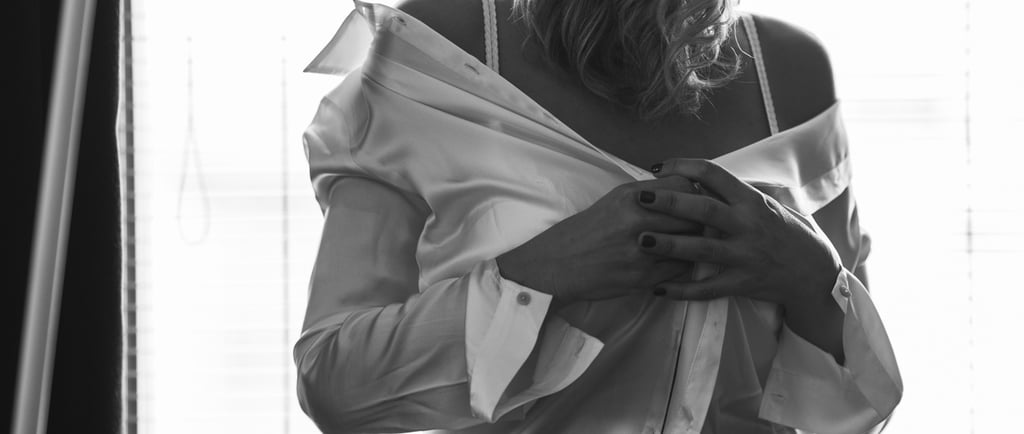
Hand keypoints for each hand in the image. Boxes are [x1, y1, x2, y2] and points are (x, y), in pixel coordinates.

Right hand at [496, 176, 703, 303]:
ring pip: (692, 245)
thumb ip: (650, 194)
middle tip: (704, 225)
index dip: (696, 195)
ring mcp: (641, 252)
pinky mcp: (642, 278)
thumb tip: (685, 189)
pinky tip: (679, 263)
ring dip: (697, 245)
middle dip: (702, 221)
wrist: (558, 264)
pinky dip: (684, 267)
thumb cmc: (588, 230)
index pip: (685, 187)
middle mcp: (637, 221)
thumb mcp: (615, 200)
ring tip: (695, 245)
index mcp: (631, 197)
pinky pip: (680, 271)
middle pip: (694, 216)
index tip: (696, 202)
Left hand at [639, 159, 841, 307]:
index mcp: (751, 200)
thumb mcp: (767, 204)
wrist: (814, 272)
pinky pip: (707, 288)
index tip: (658, 167)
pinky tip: (657, 288)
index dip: (683, 166)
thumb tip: (698, 174)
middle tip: (639, 196)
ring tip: (641, 240)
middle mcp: (748, 225)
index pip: (714, 174)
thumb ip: (734, 192)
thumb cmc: (785, 232)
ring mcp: (745, 256)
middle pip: (703, 209)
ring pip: (701, 249)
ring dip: (668, 244)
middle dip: (669, 201)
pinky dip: (681, 289)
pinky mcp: (742, 283)